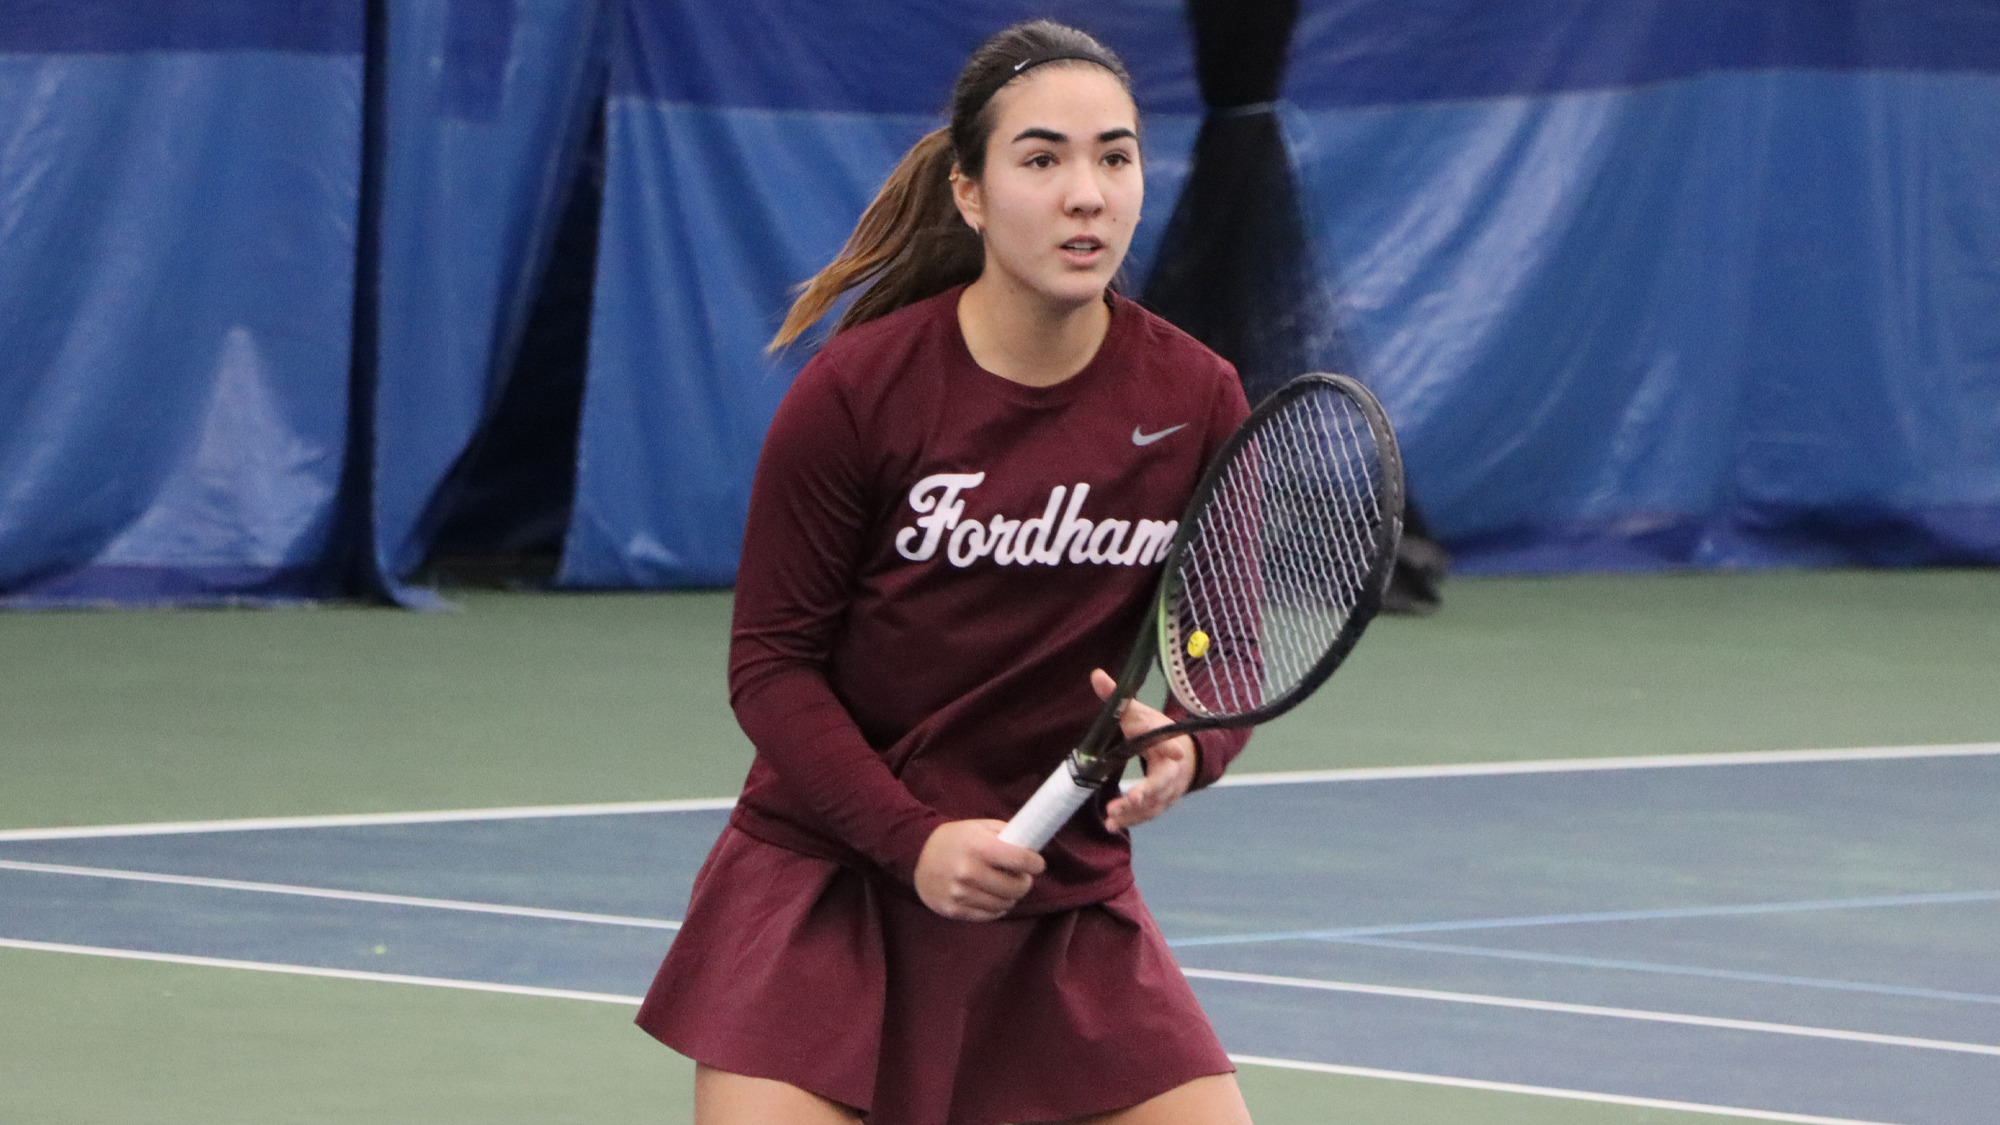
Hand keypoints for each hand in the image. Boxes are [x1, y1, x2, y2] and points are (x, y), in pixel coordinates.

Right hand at [914, 819, 1045, 920]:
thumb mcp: (978, 827)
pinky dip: (997, 907)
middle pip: (1016, 887)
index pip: (1020, 860)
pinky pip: (989, 915)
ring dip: (1011, 896)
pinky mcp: (953, 909)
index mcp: (977, 846)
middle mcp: (968, 871)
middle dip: (1024, 881)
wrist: (915, 856)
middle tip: (1021, 876)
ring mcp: (959, 893)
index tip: (1037, 864)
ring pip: (1005, 904)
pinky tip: (992, 896)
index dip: (1035, 863)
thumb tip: (1032, 846)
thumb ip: (1006, 834)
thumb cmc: (955, 839)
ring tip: (1005, 886)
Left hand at [1092, 668, 1197, 831]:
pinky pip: (1148, 814)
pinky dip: (1133, 821)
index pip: (1173, 745)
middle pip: (1163, 782)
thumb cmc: (1155, 731)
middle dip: (1148, 792)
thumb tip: (1096, 675)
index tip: (1175, 754)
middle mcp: (1173, 770)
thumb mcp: (1138, 713)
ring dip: (1134, 813)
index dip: (1173, 749)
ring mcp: (1169, 790)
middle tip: (1130, 799)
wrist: (1183, 753)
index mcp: (1169, 743)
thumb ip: (1118, 699)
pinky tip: (1113, 826)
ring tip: (1111, 819)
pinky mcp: (1162, 803)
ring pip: (1154, 804)